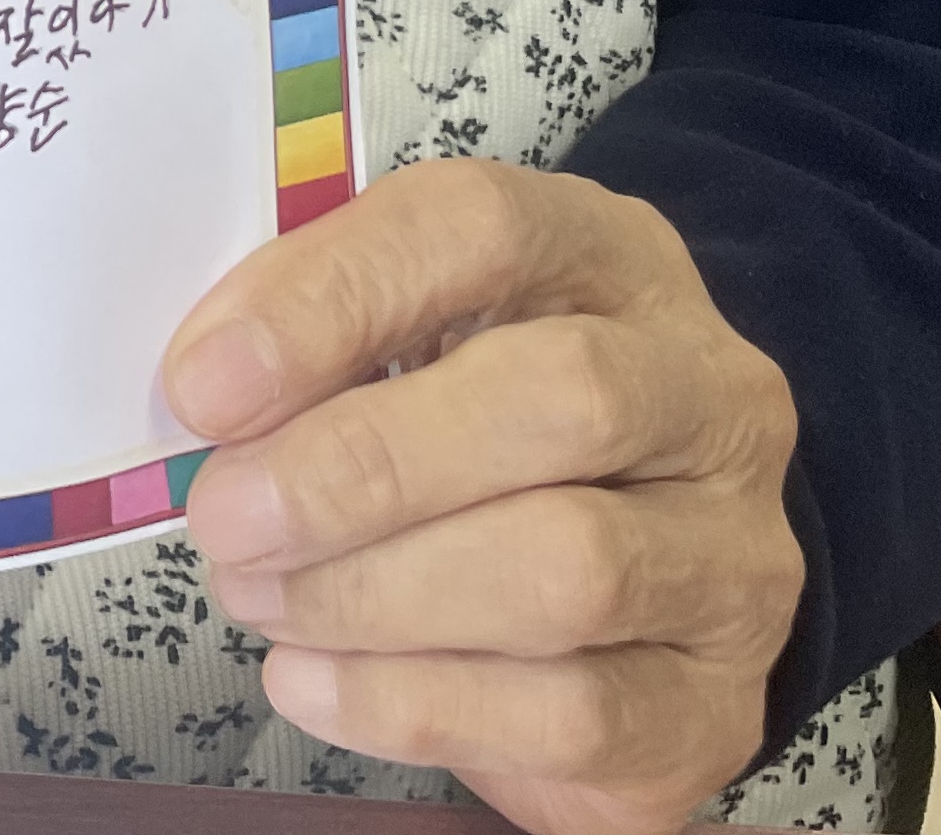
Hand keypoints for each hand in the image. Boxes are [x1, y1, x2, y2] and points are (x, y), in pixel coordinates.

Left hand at [168, 159, 802, 834]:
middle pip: (560, 396)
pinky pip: (569, 713)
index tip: (206, 384)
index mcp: (614, 260)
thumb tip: (211, 391)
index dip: (335, 297)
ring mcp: (734, 554)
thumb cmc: (495, 444)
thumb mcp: (419, 347)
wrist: (642, 600)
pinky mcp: (713, 704)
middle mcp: (708, 392)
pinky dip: (412, 702)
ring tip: (259, 597)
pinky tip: (313, 681)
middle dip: (363, 465)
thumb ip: (326, 344)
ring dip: (374, 592)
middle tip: (226, 516)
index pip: (484, 227)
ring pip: (569, 567)